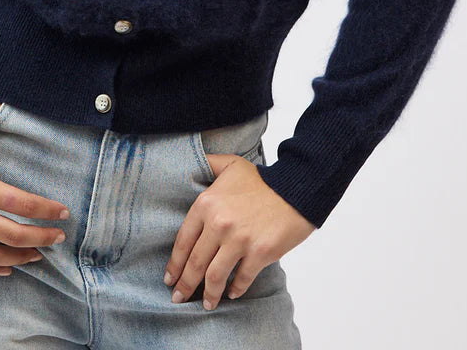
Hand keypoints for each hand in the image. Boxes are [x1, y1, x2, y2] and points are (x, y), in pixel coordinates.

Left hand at [164, 152, 315, 310]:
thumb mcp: (230, 164)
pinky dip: (235, 289)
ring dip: (208, 294)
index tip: (169, 277)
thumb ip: (208, 164)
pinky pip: (242, 279)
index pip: (183, 240)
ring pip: (215, 276)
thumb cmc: (262, 178)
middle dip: (185, 284)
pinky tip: (232, 293)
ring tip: (206, 304)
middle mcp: (219, 224)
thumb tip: (191, 163)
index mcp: (206, 203)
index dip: (174, 263)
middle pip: (195, 263)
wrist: (297, 187)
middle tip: (179, 298)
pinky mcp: (260, 254)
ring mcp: (239, 240)